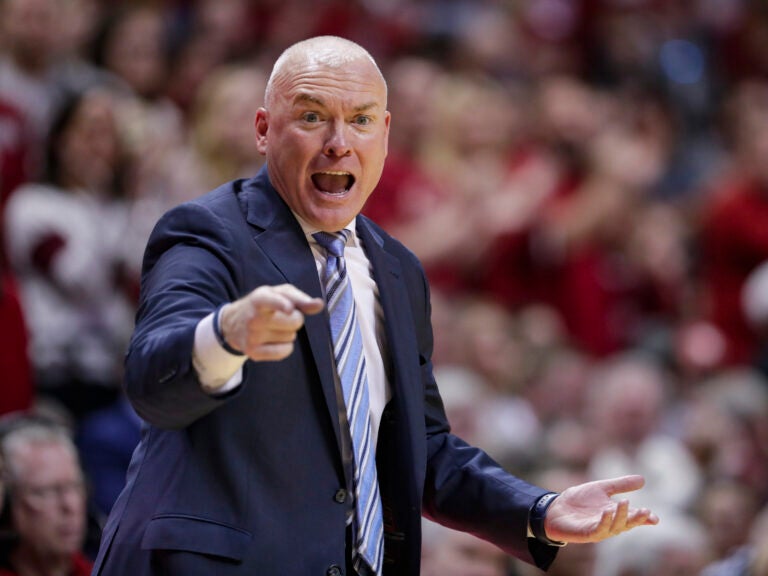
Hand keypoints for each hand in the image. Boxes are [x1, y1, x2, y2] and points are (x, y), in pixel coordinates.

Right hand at [219, 284, 323, 360]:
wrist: (232, 323)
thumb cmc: (263, 304)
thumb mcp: (279, 293)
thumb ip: (300, 298)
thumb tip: (319, 305)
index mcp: (260, 299)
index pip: (270, 301)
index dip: (281, 304)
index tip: (289, 308)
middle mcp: (254, 318)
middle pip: (295, 321)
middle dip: (294, 319)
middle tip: (281, 317)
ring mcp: (252, 337)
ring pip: (291, 336)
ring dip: (287, 332)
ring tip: (273, 327)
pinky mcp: (253, 352)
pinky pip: (285, 351)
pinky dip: (285, 346)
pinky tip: (273, 340)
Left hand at [544, 475, 658, 543]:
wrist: (556, 507)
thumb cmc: (579, 500)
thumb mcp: (602, 488)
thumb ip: (621, 485)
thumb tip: (643, 479)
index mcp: (615, 514)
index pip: (633, 518)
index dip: (644, 519)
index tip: (655, 518)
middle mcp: (610, 524)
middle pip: (626, 524)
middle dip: (636, 518)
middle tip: (646, 511)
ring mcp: (598, 529)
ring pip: (614, 527)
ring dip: (621, 517)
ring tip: (625, 503)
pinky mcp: (586, 533)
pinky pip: (598, 530)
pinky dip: (604, 522)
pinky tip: (607, 512)